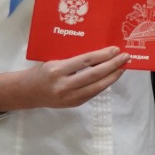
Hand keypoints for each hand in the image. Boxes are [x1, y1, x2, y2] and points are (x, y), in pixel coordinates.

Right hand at [0, 46, 129, 112]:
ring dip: (113, 76)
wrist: (28, 92)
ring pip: (97, 87)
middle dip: (113, 65)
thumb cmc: (42, 71)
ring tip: (123, 67)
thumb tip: (99, 52)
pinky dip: (105, 84)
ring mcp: (69, 97)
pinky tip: (112, 76)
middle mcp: (63, 85)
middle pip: (94, 75)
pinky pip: (93, 93)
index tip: (115, 49)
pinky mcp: (74, 104)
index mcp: (57, 70)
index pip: (85, 61)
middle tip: (126, 57)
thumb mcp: (54, 60)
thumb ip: (73, 59)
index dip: (103, 55)